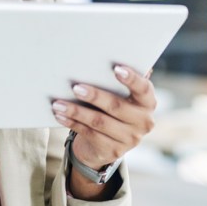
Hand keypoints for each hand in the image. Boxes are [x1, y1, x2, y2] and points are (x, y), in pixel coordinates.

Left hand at [51, 64, 155, 197]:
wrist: (109, 143)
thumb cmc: (114, 108)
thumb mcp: (122, 96)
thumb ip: (120, 81)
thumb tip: (113, 55)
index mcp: (148, 103)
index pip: (144, 89)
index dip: (132, 79)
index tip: (116, 69)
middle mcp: (143, 122)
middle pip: (116, 107)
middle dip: (95, 96)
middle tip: (75, 87)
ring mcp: (130, 139)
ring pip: (99, 122)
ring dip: (76, 111)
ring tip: (58, 103)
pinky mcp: (113, 151)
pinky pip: (89, 134)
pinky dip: (72, 123)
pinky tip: (60, 115)